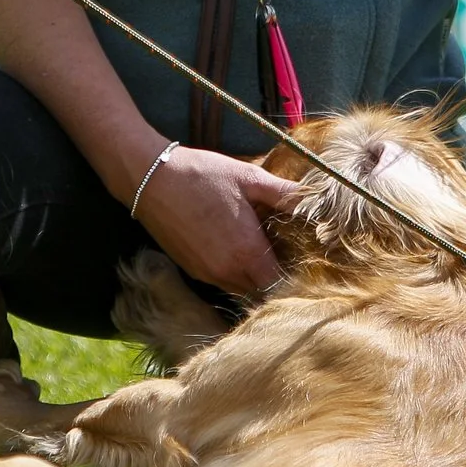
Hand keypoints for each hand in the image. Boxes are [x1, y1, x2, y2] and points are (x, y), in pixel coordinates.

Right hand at [129, 145, 293, 299]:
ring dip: (254, 277)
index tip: (304, 261)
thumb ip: (284, 194)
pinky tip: (236, 248)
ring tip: (262, 250)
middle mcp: (228, 272)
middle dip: (276, 278)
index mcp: (247, 252)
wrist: (150, 178)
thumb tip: (315, 201)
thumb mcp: (248, 177)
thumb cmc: (202, 174)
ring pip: (242, 289)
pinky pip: (222, 282)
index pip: (281, 285)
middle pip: (263, 292)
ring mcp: (208, 274)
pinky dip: (234, 273)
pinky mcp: (192, 271)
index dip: (295, 277)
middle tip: (286, 254)